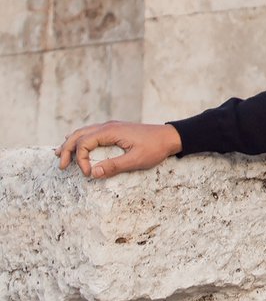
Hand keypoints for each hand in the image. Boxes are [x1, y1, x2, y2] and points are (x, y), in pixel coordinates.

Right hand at [57, 121, 182, 179]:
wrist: (170, 137)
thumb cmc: (155, 148)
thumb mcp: (136, 160)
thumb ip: (114, 166)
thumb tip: (93, 174)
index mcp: (111, 131)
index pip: (85, 143)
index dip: (81, 159)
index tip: (88, 174)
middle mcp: (108, 126)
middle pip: (79, 135)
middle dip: (67, 149)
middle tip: (61, 165)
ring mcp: (111, 127)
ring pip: (83, 132)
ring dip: (71, 143)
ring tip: (60, 155)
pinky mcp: (115, 131)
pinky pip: (91, 133)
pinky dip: (81, 140)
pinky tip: (77, 146)